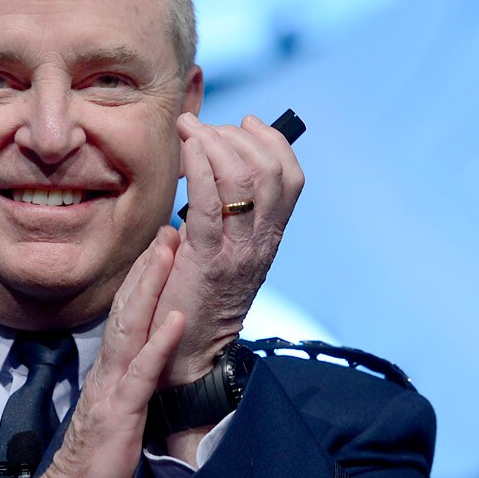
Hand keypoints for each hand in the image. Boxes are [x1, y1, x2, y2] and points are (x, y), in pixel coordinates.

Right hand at [21, 228, 185, 477]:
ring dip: (153, 286)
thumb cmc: (96, 474)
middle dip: (150, 265)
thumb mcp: (121, 424)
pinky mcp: (119, 416)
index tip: (162, 246)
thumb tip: (149, 378)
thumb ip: (132, 396)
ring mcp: (112, 392)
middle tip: (169, 226)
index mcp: (110, 376)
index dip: (145, 281)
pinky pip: (142, 375)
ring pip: (133, 327)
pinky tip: (175, 317)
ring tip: (171, 250)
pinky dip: (160, 344)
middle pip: (129, 309)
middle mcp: (108, 374)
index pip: (128, 318)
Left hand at [154, 112, 303, 387]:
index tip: (245, 122)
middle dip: (236, 135)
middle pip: (270, 170)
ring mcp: (237, 251)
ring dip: (215, 142)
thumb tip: (209, 170)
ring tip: (190, 132)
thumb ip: (224, 215)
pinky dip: (200, 165)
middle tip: (204, 128)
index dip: (272, 141)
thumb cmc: (194, 299)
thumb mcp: (221, 251)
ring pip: (244, 178)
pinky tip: (187, 149)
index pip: (291, 178)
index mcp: (269, 238)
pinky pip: (209, 200)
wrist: (187, 355)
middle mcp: (261, 242)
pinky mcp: (207, 259)